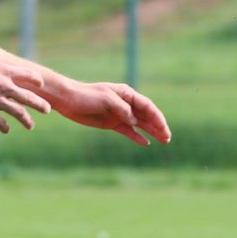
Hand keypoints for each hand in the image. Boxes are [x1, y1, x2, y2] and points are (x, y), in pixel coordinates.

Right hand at [0, 56, 51, 133]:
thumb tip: (0, 68)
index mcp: (4, 72)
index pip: (28, 75)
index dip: (36, 81)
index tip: (40, 85)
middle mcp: (4, 86)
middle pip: (29, 97)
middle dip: (41, 105)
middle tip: (47, 110)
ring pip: (20, 113)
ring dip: (27, 121)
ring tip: (31, 126)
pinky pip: (2, 123)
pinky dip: (5, 127)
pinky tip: (6, 129)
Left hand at [50, 80, 172, 145]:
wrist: (68, 100)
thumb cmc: (87, 95)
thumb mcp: (106, 99)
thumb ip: (122, 109)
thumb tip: (134, 120)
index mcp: (127, 94)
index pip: (147, 106)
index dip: (157, 117)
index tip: (164, 128)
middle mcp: (126, 104)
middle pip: (146, 116)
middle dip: (158, 126)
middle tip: (168, 138)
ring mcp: (119, 114)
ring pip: (139, 124)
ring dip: (151, 132)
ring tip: (164, 141)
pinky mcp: (111, 123)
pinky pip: (128, 131)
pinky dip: (137, 136)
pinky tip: (146, 143)